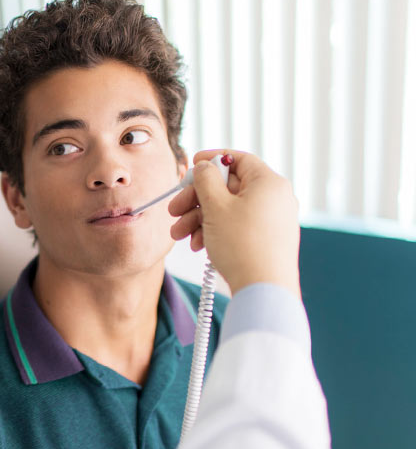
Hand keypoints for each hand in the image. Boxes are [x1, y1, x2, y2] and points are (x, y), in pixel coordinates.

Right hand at [168, 150, 300, 297]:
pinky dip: (216, 231)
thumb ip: (206, 179)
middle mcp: (275, 198)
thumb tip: (205, 166)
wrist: (263, 289)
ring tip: (179, 235)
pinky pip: (237, 226)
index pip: (239, 159)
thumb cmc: (242, 245)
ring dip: (200, 219)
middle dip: (196, 200)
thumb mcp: (216, 206)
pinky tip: (198, 246)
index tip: (192, 165)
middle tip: (174, 210)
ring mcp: (273, 220)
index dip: (212, 159)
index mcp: (268, 182)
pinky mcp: (267, 240)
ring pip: (229, 209)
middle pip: (228, 187)